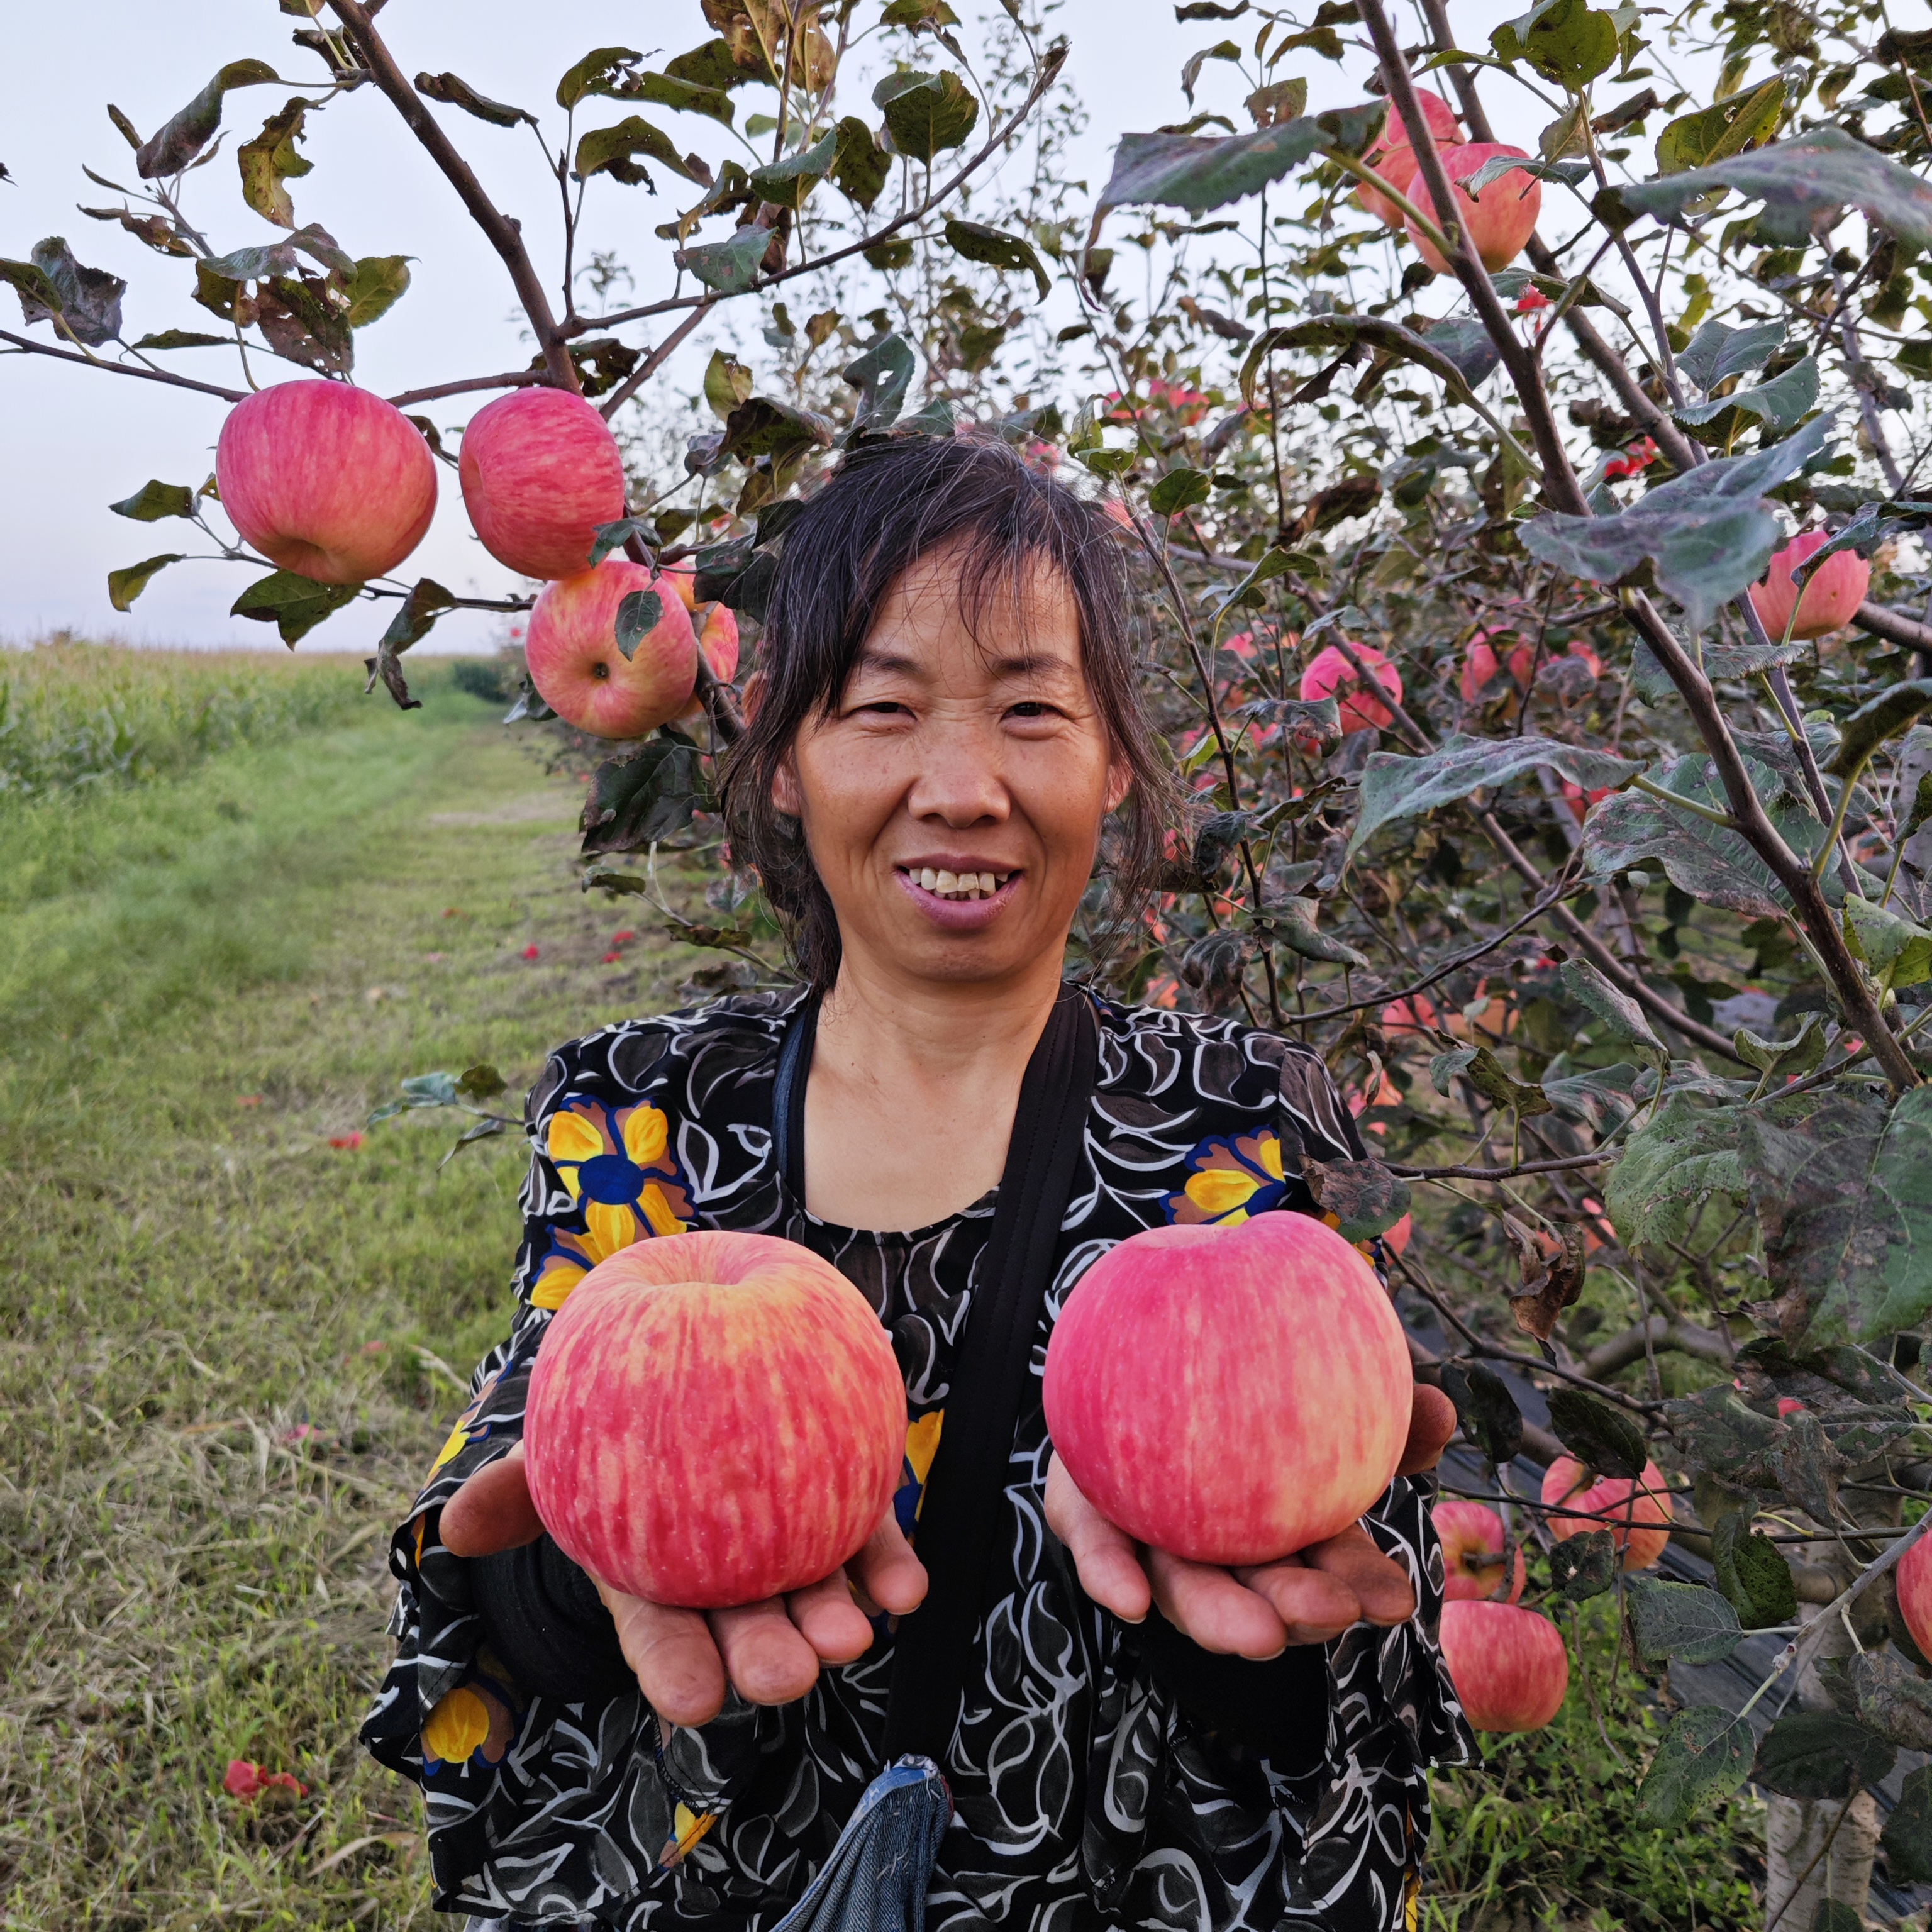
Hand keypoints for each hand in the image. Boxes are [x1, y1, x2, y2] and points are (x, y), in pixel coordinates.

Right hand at [439, 1442, 928, 1726]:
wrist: (698, 1364)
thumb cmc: (612, 1426)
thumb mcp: (560, 1454)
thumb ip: (518, 1488)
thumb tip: (451, 1524)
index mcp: (657, 1581)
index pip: (661, 1636)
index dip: (675, 1669)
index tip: (692, 1701)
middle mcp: (727, 1577)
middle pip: (746, 1627)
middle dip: (766, 1658)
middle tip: (786, 1676)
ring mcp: (790, 1547)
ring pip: (813, 1594)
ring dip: (834, 1621)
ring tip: (851, 1637)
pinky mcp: (844, 1508)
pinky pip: (869, 1546)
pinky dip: (889, 1570)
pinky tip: (905, 1589)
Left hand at [1042, 1379, 1457, 1660]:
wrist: (1142, 1327)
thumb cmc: (1247, 1357)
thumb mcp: (1312, 1367)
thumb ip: (1375, 1396)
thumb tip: (1440, 1410)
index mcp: (1276, 1517)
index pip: (1325, 1563)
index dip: (1360, 1586)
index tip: (1396, 1601)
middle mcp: (1214, 1538)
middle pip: (1255, 1589)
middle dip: (1296, 1610)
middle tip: (1334, 1611)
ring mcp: (1149, 1532)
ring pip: (1182, 1587)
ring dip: (1219, 1616)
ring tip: (1260, 1631)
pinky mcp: (1086, 1512)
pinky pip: (1096, 1547)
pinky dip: (1111, 1574)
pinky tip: (1129, 1599)